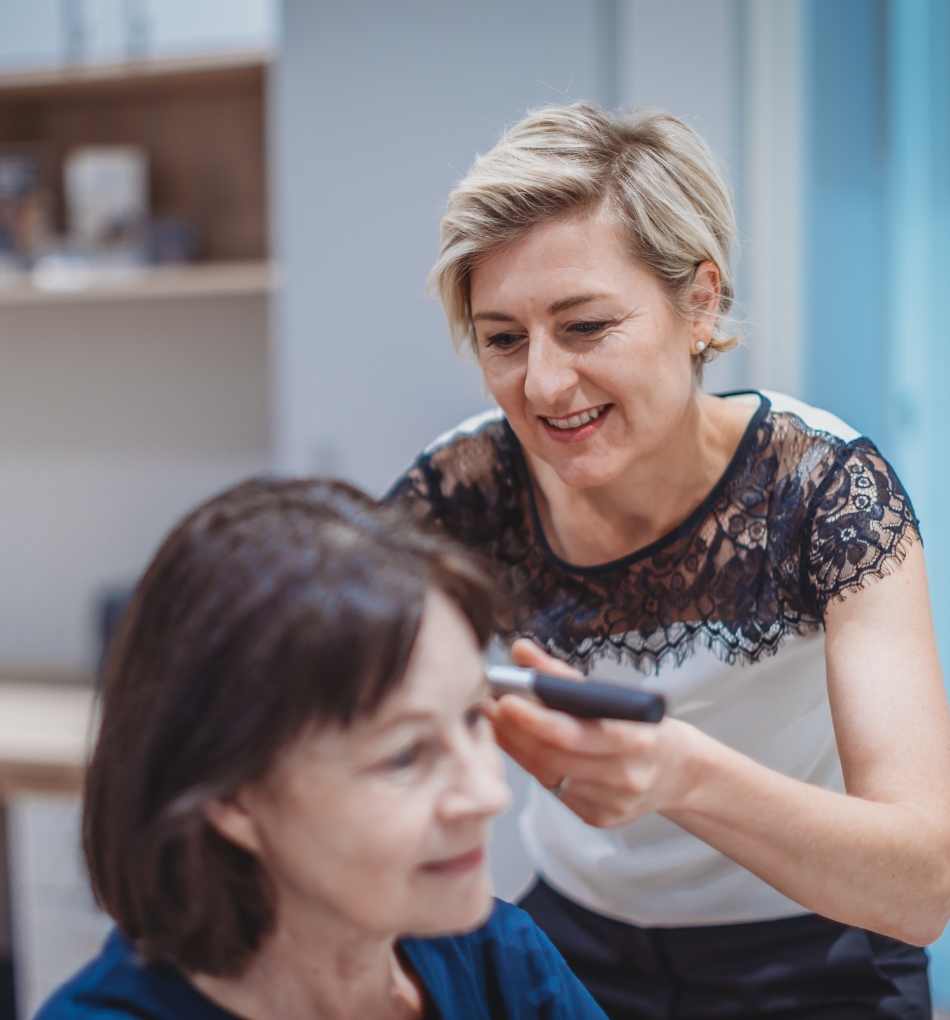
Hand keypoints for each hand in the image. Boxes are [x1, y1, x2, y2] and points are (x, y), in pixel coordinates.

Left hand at [484, 639, 702, 827]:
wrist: (680, 773)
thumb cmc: (642, 726)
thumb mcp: (614, 696)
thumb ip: (562, 674)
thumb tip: (519, 651)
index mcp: (634, 738)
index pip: (572, 732)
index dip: (534, 719)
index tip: (505, 700)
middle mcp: (626, 776)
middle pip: (554, 756)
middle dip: (516, 731)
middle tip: (489, 708)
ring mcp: (612, 803)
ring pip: (549, 775)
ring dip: (519, 748)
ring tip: (497, 723)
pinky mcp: (600, 819)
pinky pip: (557, 792)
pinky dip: (536, 768)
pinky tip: (523, 748)